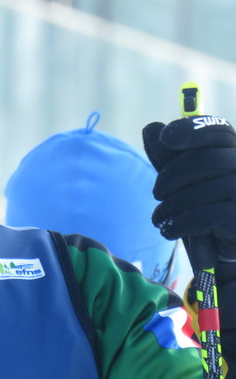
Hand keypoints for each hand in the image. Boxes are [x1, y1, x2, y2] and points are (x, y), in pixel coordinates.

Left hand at [142, 116, 235, 266]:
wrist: (222, 250)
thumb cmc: (202, 207)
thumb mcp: (181, 179)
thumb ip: (167, 155)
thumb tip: (151, 128)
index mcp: (234, 151)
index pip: (218, 130)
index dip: (191, 130)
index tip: (166, 138)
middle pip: (202, 160)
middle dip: (169, 177)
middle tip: (156, 194)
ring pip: (199, 190)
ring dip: (169, 207)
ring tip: (159, 218)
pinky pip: (203, 216)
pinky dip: (178, 224)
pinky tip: (168, 230)